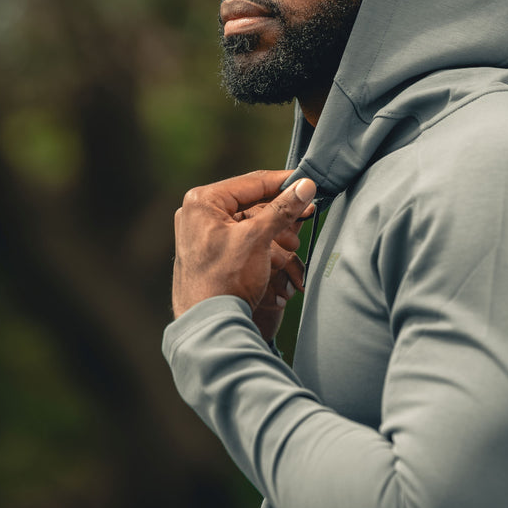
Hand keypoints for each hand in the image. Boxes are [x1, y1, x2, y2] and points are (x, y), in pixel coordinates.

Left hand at [172, 169, 316, 322]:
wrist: (209, 326)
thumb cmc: (226, 280)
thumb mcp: (258, 238)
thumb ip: (283, 209)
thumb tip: (305, 186)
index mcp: (203, 201)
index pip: (252, 182)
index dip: (284, 182)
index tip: (309, 184)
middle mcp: (198, 213)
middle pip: (252, 202)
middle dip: (281, 213)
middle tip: (307, 214)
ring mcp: (203, 233)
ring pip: (250, 222)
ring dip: (276, 231)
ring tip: (293, 245)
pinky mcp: (211, 252)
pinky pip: (243, 239)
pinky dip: (264, 245)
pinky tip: (281, 257)